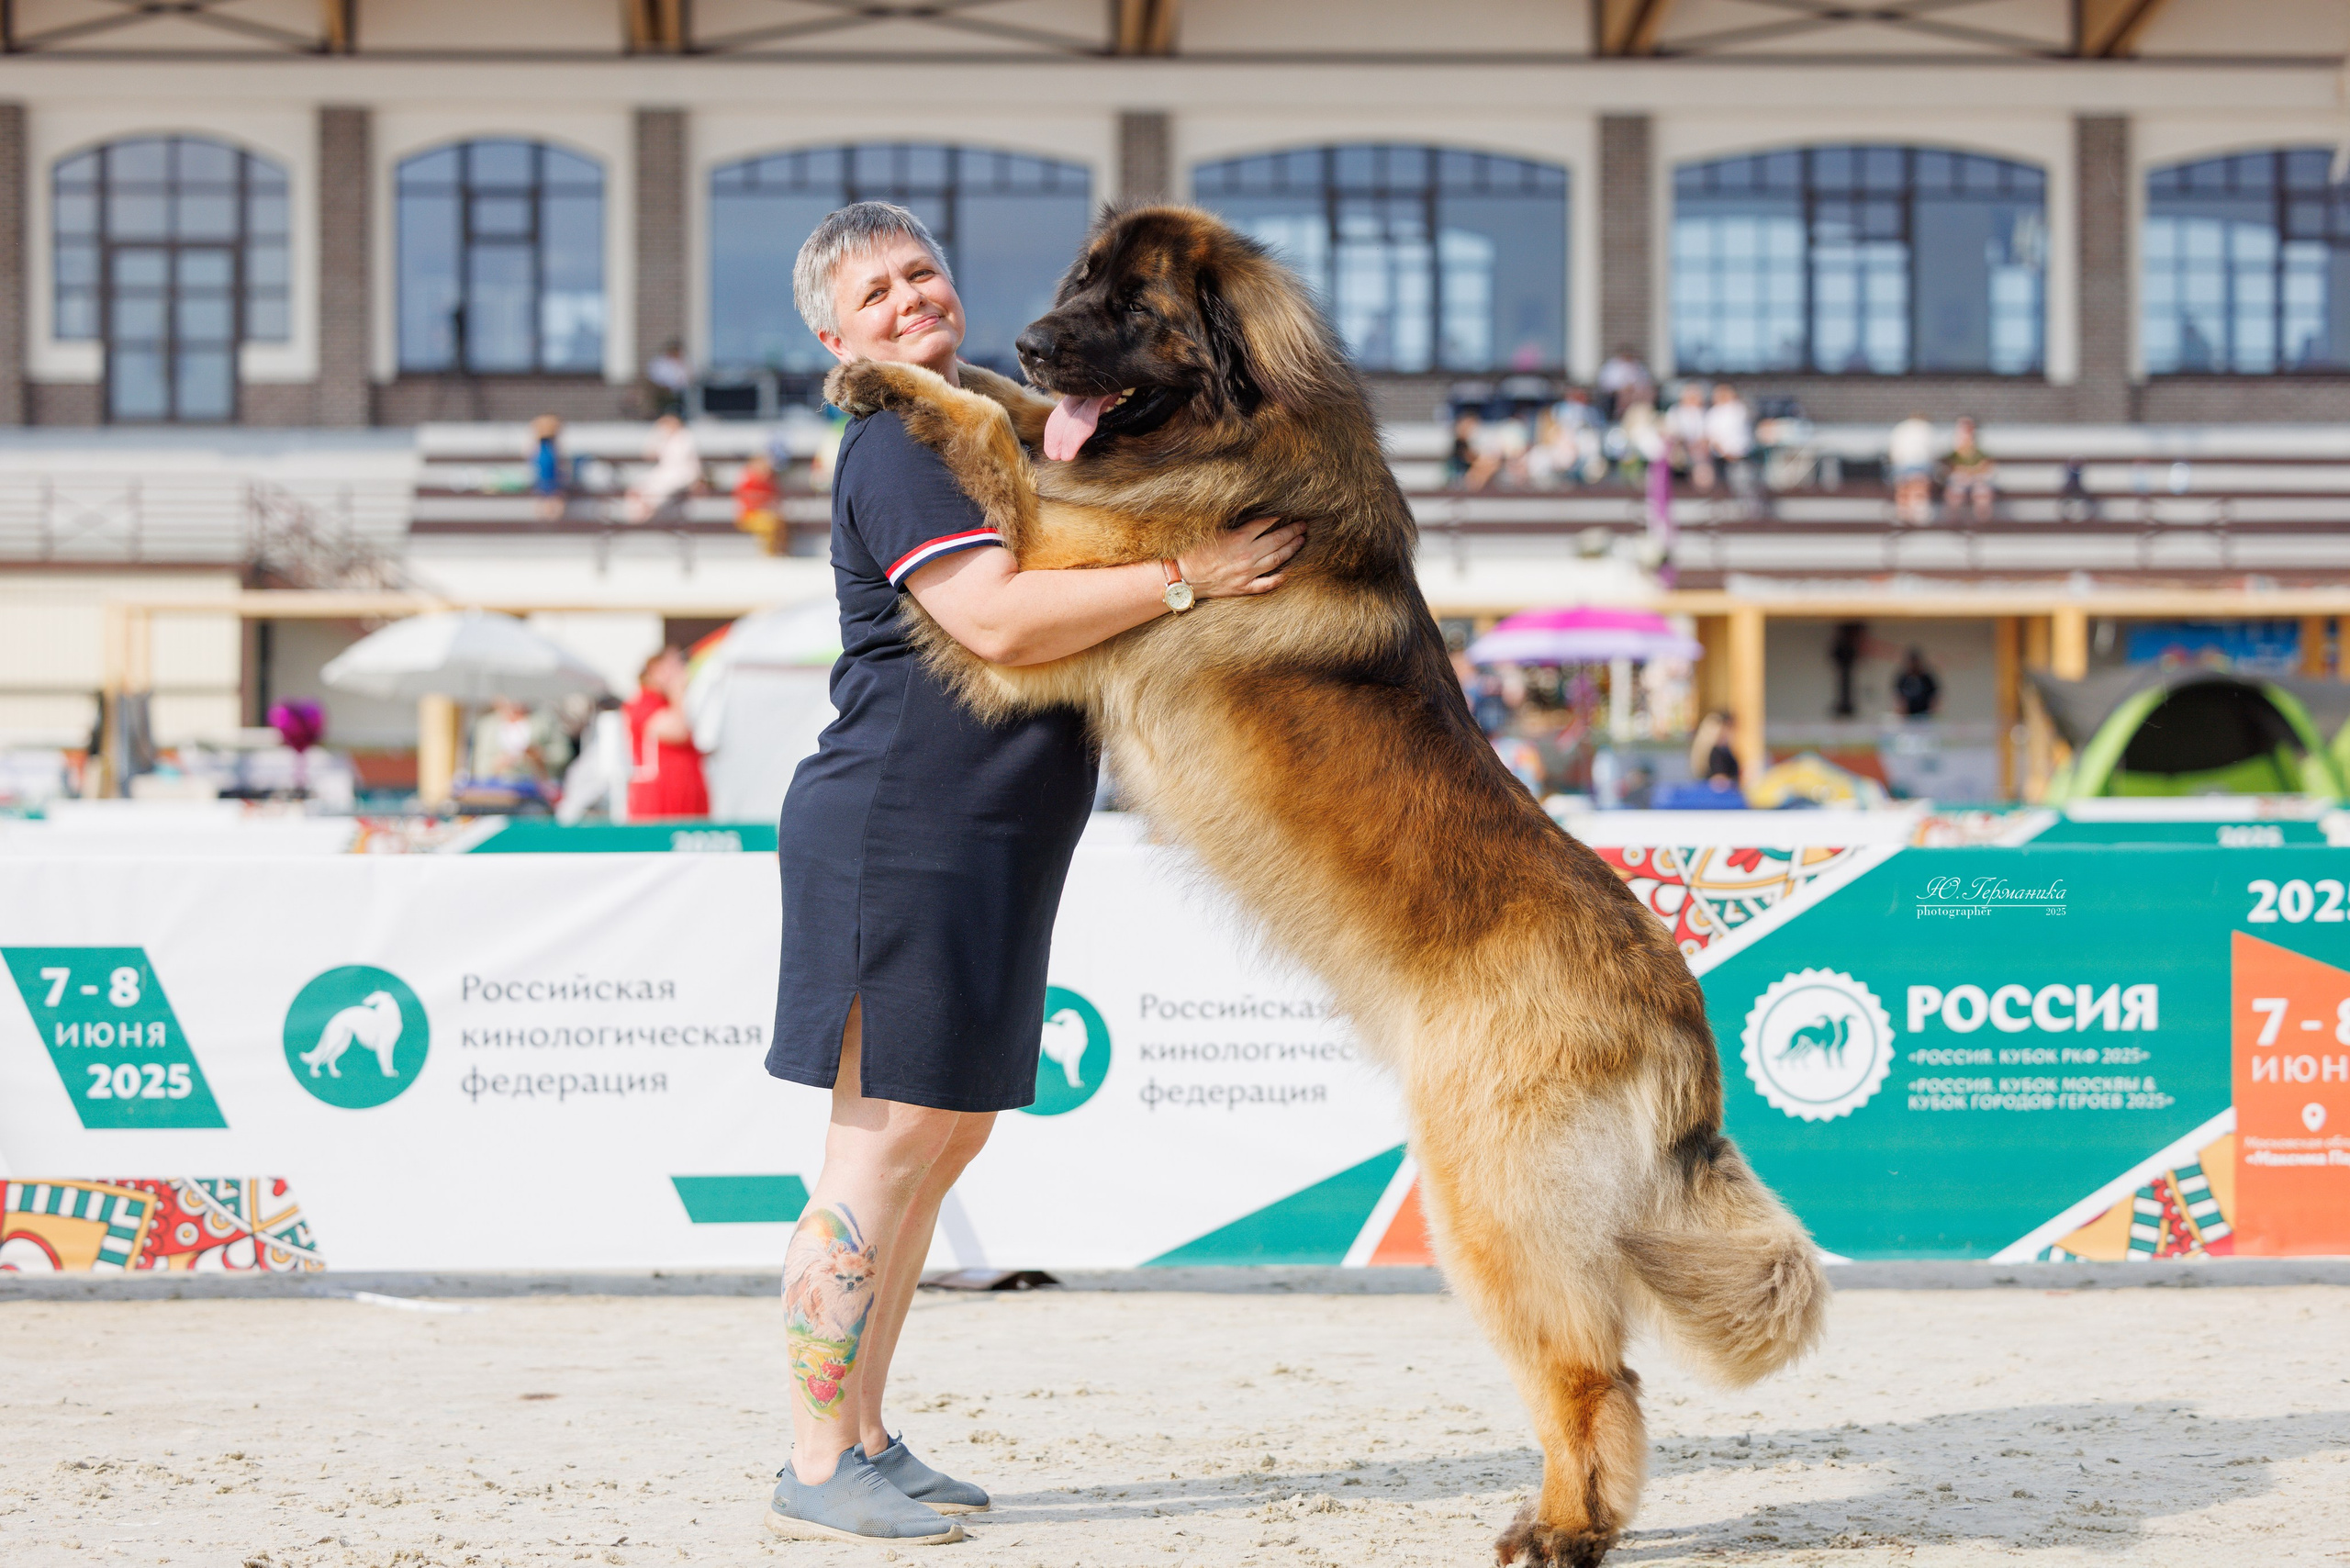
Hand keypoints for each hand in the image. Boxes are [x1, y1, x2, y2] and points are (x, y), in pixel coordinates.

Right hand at [1176, 517, 1304, 599]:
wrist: (1183, 578)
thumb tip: (1249, 517)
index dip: (1278, 517)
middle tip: (1303, 525)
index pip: (1265, 524)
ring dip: (1291, 549)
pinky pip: (1267, 584)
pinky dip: (1280, 578)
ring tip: (1301, 541)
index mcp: (1238, 538)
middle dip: (1292, 531)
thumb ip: (1233, 525)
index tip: (1288, 513)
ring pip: (1277, 560)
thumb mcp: (1212, 531)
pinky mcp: (1244, 587)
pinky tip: (1290, 572)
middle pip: (1276, 540)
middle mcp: (1247, 555)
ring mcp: (1247, 573)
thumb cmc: (1193, 552)